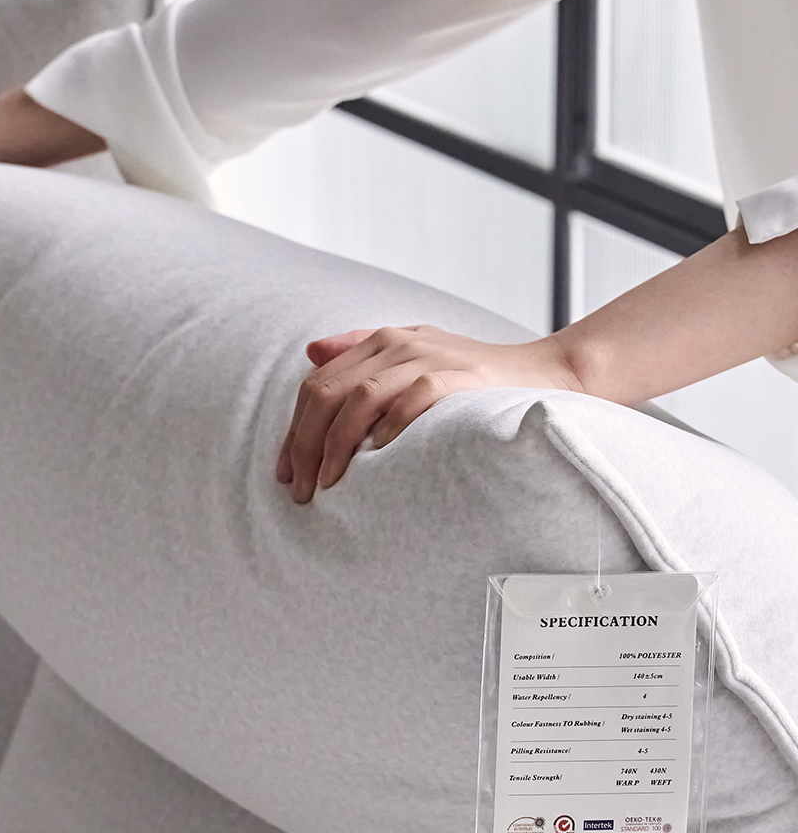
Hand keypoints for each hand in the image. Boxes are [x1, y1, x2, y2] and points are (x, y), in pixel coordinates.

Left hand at [276, 325, 581, 502]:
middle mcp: (398, 345)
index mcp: (381, 342)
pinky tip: (375, 456)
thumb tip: (312, 351)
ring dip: (336, 444)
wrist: (546, 374)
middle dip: (304, 443)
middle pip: (328, 392)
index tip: (285, 473)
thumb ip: (363, 352)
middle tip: (299, 489)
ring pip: (360, 397)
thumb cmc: (474, 377)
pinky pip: (415, 397)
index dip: (293, 431)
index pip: (317, 385)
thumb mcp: (414, 354)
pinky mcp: (460, 377)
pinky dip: (391, 425)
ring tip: (327, 484)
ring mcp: (429, 359)